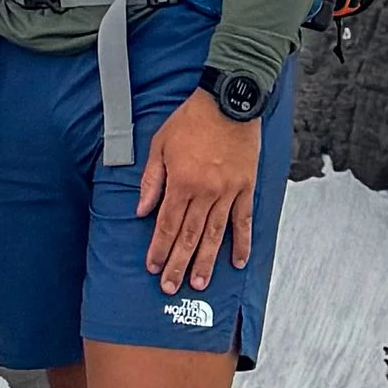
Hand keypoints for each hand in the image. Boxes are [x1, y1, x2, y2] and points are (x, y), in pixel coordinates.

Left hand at [137, 86, 258, 295]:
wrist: (228, 100)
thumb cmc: (192, 118)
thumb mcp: (160, 144)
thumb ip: (151, 181)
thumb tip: (141, 210)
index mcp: (181, 182)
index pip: (166, 225)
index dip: (159, 249)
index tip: (154, 267)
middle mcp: (204, 192)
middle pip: (188, 236)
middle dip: (178, 264)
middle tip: (172, 287)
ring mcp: (227, 192)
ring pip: (215, 235)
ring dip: (206, 261)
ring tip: (199, 283)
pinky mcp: (245, 188)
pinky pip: (243, 220)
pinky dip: (241, 242)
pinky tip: (237, 261)